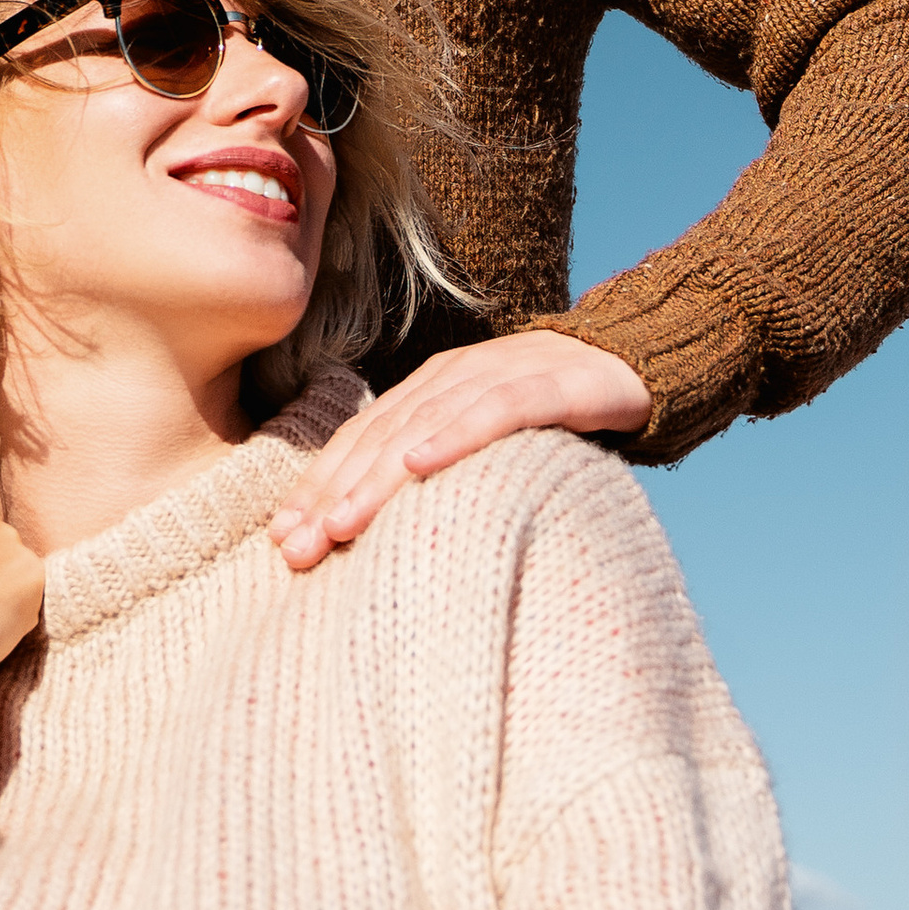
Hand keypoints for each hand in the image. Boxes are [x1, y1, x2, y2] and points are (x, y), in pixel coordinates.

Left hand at [268, 330, 649, 568]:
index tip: (280, 540)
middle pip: (378, 439)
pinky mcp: (547, 384)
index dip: (316, 487)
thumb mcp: (480, 445)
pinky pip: (493, 411)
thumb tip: (369, 537)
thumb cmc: (546, 419)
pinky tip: (420, 465)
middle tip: (296, 548)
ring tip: (340, 522)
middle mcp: (448, 379)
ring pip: (423, 428)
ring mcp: (496, 375)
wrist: (628, 361)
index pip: (358, 442)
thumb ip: (434, 473)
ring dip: (377, 477)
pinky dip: (453, 436)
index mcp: (425, 392)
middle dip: (331, 495)